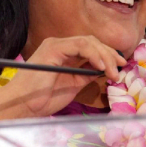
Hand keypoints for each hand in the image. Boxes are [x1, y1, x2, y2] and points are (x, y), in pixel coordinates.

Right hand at [0, 35, 126, 120]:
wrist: (24, 105)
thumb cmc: (43, 98)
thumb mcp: (73, 85)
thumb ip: (86, 75)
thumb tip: (106, 70)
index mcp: (64, 53)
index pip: (91, 47)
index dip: (108, 55)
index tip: (121, 67)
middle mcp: (61, 45)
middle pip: (92, 42)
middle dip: (110, 54)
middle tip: (121, 68)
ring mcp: (56, 45)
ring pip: (89, 41)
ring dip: (105, 55)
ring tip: (113, 71)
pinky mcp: (54, 47)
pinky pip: (81, 46)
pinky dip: (94, 55)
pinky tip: (102, 67)